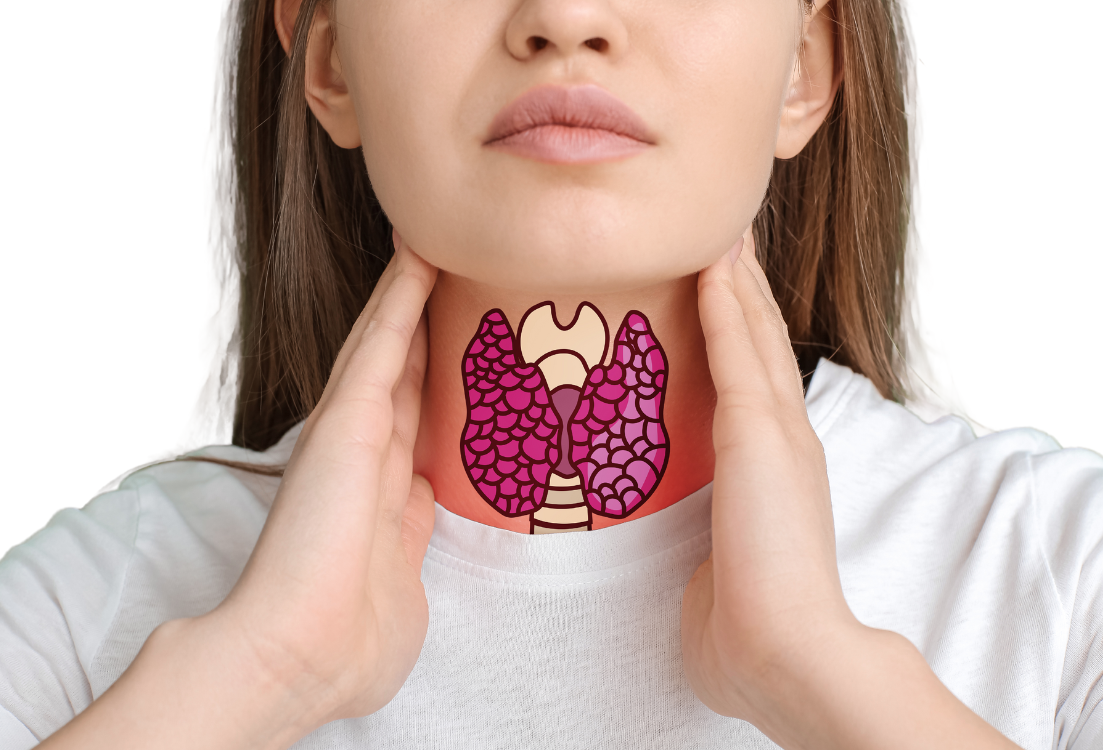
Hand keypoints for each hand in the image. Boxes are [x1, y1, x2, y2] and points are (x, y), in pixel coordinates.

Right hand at [208, 232, 438, 724]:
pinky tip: (420, 254)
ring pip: (389, 345)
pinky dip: (401, 295)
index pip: (416, 424)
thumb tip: (410, 546)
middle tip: (455, 274)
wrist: (301, 654)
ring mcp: (353, 431)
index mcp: (382, 493)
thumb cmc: (353, 641)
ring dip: (411, 295)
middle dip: (427, 328)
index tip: (465, 357)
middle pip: (405, 374)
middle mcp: (365, 453)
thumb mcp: (401, 589)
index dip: (438, 387)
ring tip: (435, 244)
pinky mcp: (347, 418)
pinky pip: (384, 341)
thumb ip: (408, 550)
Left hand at [681, 227, 1019, 748]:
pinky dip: (725, 302)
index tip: (721, 290)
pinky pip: (737, 350)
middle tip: (725, 234)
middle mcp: (786, 439)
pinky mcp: (760, 434)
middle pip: (763, 343)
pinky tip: (710, 259)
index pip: (757, 383)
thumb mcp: (722, 570)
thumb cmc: (747, 625)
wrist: (785, 649)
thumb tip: (696, 575)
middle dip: (744, 288)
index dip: (743, 332)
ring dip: (737, 277)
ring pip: (755, 333)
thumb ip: (710, 556)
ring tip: (721, 228)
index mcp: (777, 469)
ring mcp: (779, 432)